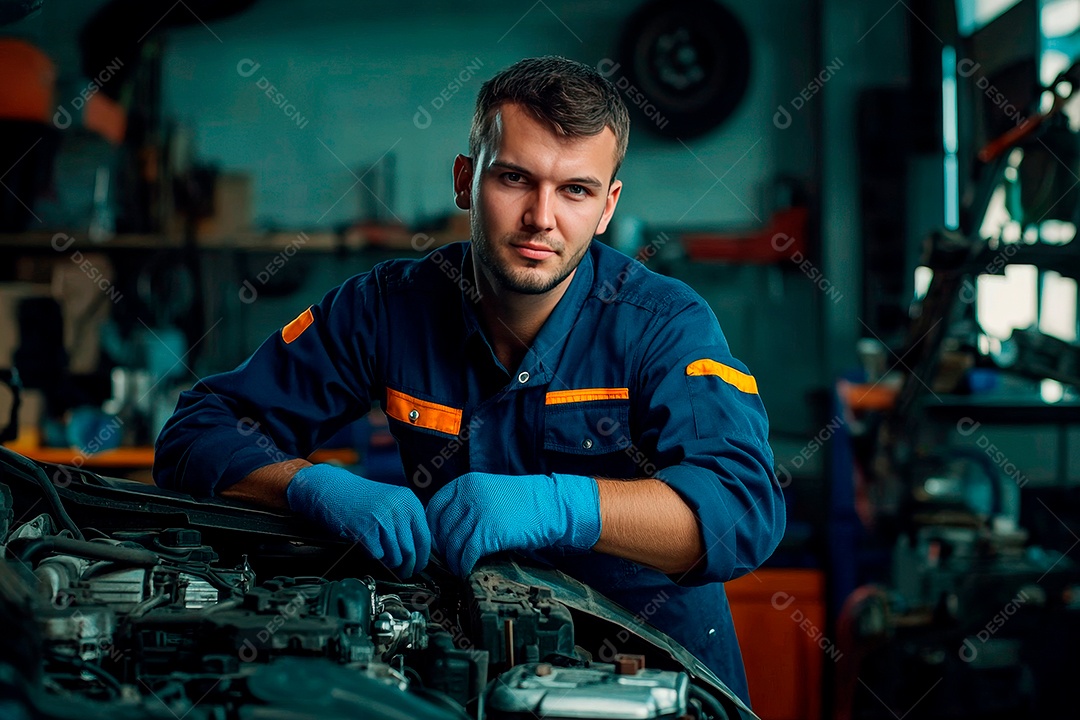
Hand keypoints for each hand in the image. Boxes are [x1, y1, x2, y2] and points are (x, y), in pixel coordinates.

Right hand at [286, 464, 430, 577]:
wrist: (332, 489)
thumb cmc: (362, 499)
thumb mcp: (392, 502)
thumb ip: (407, 522)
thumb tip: (421, 552)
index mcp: (409, 501)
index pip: (425, 538)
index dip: (422, 557)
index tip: (418, 567)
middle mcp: (398, 508)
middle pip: (410, 551)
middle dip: (407, 567)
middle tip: (403, 572)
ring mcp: (382, 518)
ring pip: (395, 557)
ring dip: (388, 563)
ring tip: (380, 554)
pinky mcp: (364, 529)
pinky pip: (376, 555)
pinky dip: (372, 556)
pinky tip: (367, 546)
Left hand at [426, 471, 600, 575]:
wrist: (550, 505)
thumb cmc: (522, 502)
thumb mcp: (489, 492)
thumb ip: (466, 503)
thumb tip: (443, 530)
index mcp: (466, 482)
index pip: (434, 507)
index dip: (432, 527)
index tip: (436, 540)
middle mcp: (468, 495)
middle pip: (441, 527)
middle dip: (442, 547)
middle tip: (446, 558)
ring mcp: (478, 513)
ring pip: (452, 543)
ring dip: (452, 560)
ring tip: (457, 567)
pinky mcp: (488, 532)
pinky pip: (466, 554)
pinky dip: (463, 565)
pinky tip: (466, 570)